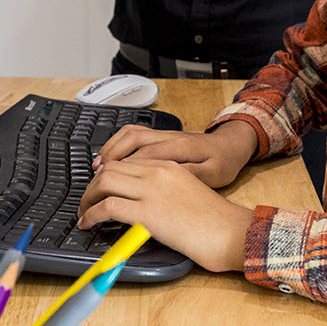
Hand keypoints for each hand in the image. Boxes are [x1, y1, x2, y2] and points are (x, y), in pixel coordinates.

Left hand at [77, 158, 254, 272]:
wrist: (233, 232)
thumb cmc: (216, 222)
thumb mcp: (187, 194)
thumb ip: (164, 191)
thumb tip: (141, 203)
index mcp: (168, 166)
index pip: (126, 162)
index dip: (107, 175)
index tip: (99, 188)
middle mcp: (157, 172)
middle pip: (110, 169)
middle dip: (92, 186)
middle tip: (86, 202)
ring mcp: (151, 190)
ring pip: (104, 182)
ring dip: (88, 198)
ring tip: (84, 213)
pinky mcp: (147, 212)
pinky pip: (107, 207)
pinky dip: (91, 214)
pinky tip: (88, 223)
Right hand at [93, 122, 257, 188]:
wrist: (231, 145)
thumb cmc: (223, 163)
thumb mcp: (215, 174)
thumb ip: (192, 175)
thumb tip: (166, 179)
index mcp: (180, 147)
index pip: (143, 156)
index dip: (122, 172)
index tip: (107, 191)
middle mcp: (168, 137)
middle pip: (130, 142)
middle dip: (108, 162)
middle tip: (95, 184)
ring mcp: (162, 134)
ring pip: (128, 135)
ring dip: (110, 151)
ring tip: (96, 171)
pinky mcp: (159, 136)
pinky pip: (132, 134)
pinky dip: (116, 145)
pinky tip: (110, 159)